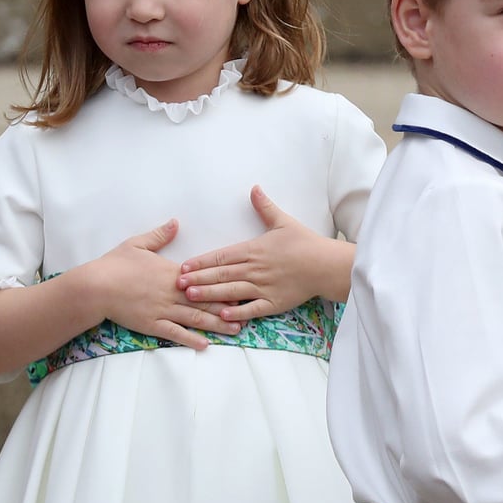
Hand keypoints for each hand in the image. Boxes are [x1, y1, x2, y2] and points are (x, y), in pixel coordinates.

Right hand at [90, 220, 240, 349]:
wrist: (95, 286)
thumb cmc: (115, 264)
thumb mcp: (138, 244)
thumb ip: (160, 235)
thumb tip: (175, 222)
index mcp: (172, 272)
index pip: (204, 278)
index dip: (224, 283)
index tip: (243, 285)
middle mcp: (172, 292)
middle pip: (205, 301)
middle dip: (228, 307)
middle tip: (250, 312)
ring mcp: (163, 310)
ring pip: (195, 319)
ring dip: (217, 325)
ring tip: (236, 330)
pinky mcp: (152, 325)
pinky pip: (175, 333)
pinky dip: (191, 339)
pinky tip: (205, 345)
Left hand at [177, 185, 354, 320]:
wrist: (325, 264)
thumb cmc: (305, 243)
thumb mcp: (283, 221)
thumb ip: (265, 207)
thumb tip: (254, 188)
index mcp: (253, 249)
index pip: (221, 256)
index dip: (201, 261)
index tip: (183, 266)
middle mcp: (254, 269)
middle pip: (221, 274)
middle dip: (198, 278)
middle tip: (177, 283)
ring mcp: (263, 287)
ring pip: (231, 291)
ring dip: (210, 294)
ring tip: (191, 296)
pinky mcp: (274, 302)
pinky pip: (252, 309)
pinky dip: (237, 312)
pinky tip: (222, 314)